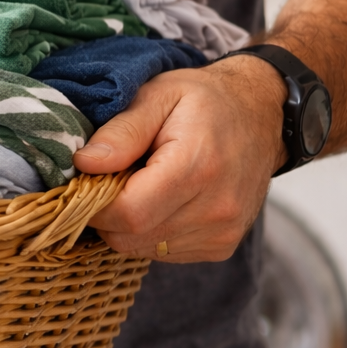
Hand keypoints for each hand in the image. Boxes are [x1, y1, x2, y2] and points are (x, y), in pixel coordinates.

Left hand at [71, 54, 289, 262]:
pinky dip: (151, 230)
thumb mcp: (157, 96)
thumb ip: (121, 132)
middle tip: (114, 177)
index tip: (89, 179)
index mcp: (198, 168)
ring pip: (143, 248)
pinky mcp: (221, 246)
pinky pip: (163, 251)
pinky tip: (162, 200)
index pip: (127, 213)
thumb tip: (85, 164)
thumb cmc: (204, 101)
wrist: (261, 114)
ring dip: (129, 223)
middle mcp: (216, 209)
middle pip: (131, 236)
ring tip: (144, 183)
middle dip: (108, 213)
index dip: (95, 202)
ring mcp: (223, 232)